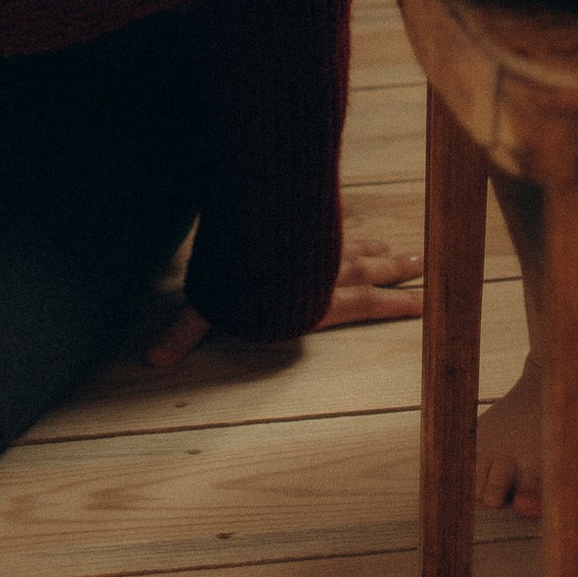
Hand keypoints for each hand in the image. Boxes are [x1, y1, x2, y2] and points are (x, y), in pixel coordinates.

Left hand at [138, 221, 424, 371]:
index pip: (368, 304)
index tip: (425, 303)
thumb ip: (184, 332)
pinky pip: (345, 220)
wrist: (262, 223)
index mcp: (321, 301)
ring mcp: (329, 240)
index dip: (396, 304)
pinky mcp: (320, 214)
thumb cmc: (242, 275)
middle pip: (376, 271)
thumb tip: (151, 362)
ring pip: (366, 245)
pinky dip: (357, 223)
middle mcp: (333, 271)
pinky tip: (362, 217)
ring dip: (387, 249)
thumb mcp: (209, 307)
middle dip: (400, 271)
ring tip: (410, 250)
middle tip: (426, 265)